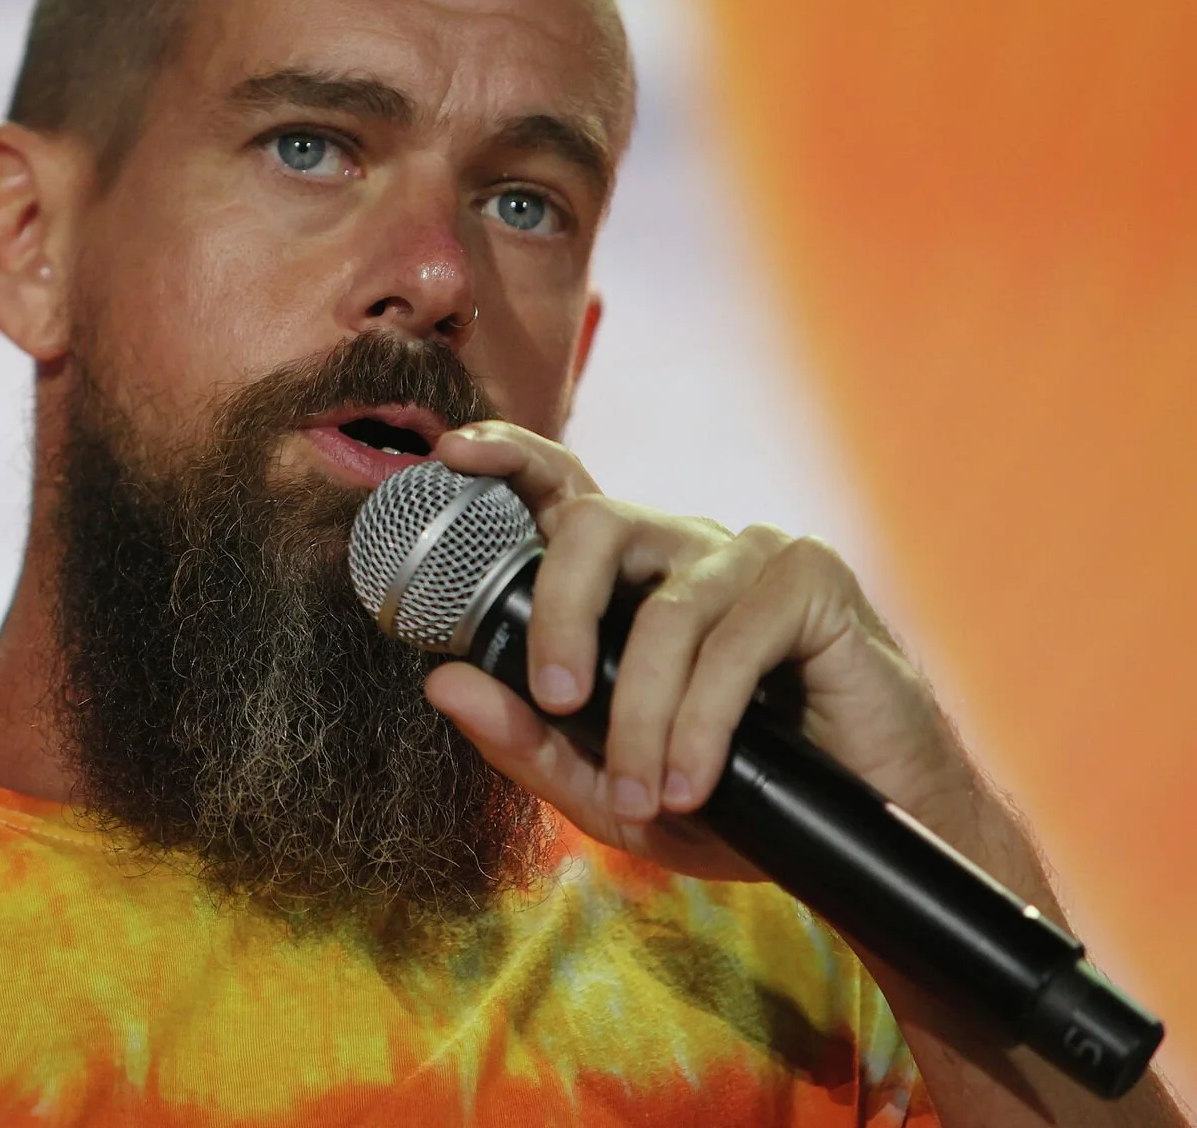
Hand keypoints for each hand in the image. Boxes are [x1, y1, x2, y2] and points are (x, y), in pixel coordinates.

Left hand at [423, 421, 979, 882]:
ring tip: (645, 797)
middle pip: (594, 525)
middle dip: (561, 615)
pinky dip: (703, 724)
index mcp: (625, 575)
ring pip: (666, 610)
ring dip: (643, 715)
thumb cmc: (726, 798)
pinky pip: (736, 641)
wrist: (850, 840)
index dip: (506, 456)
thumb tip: (444, 682)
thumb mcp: (606, 788)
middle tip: (555, 703)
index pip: (558, 487)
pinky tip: (695, 784)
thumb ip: (526, 739)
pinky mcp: (813, 580)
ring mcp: (750, 553)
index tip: (452, 453)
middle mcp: (681, 546)